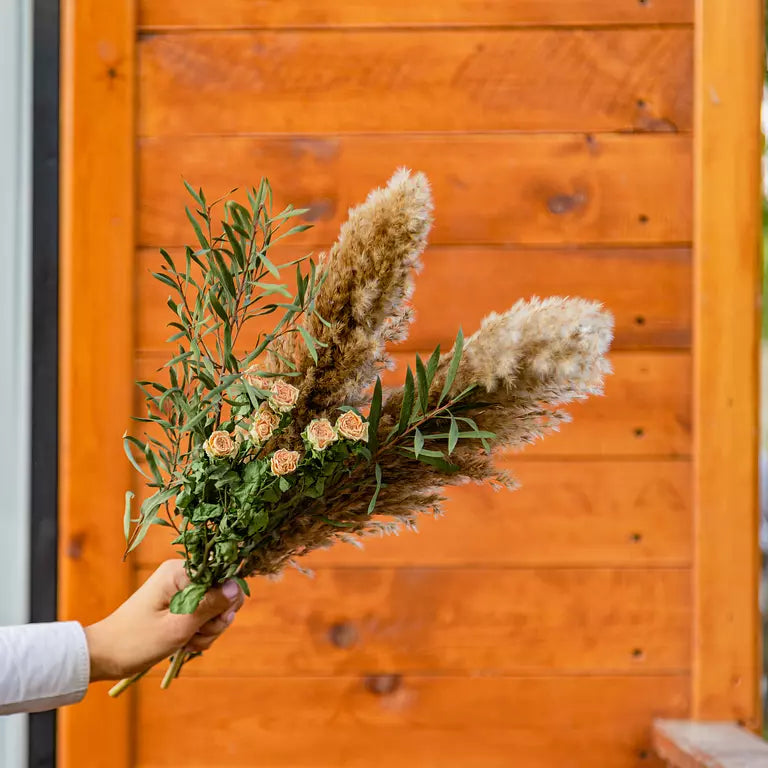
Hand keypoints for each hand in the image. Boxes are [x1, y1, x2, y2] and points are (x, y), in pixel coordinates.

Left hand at [84, 560, 244, 681]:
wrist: (105, 656)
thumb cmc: (136, 640)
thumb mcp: (177, 626)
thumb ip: (210, 604)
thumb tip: (237, 585)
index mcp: (180, 571)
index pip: (223, 574)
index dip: (227, 599)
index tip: (216, 620)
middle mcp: (183, 576)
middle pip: (222, 594)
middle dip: (215, 620)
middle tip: (197, 635)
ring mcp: (181, 591)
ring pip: (215, 610)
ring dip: (207, 631)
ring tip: (186, 642)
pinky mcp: (179, 606)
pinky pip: (203, 618)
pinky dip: (199, 634)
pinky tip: (184, 644)